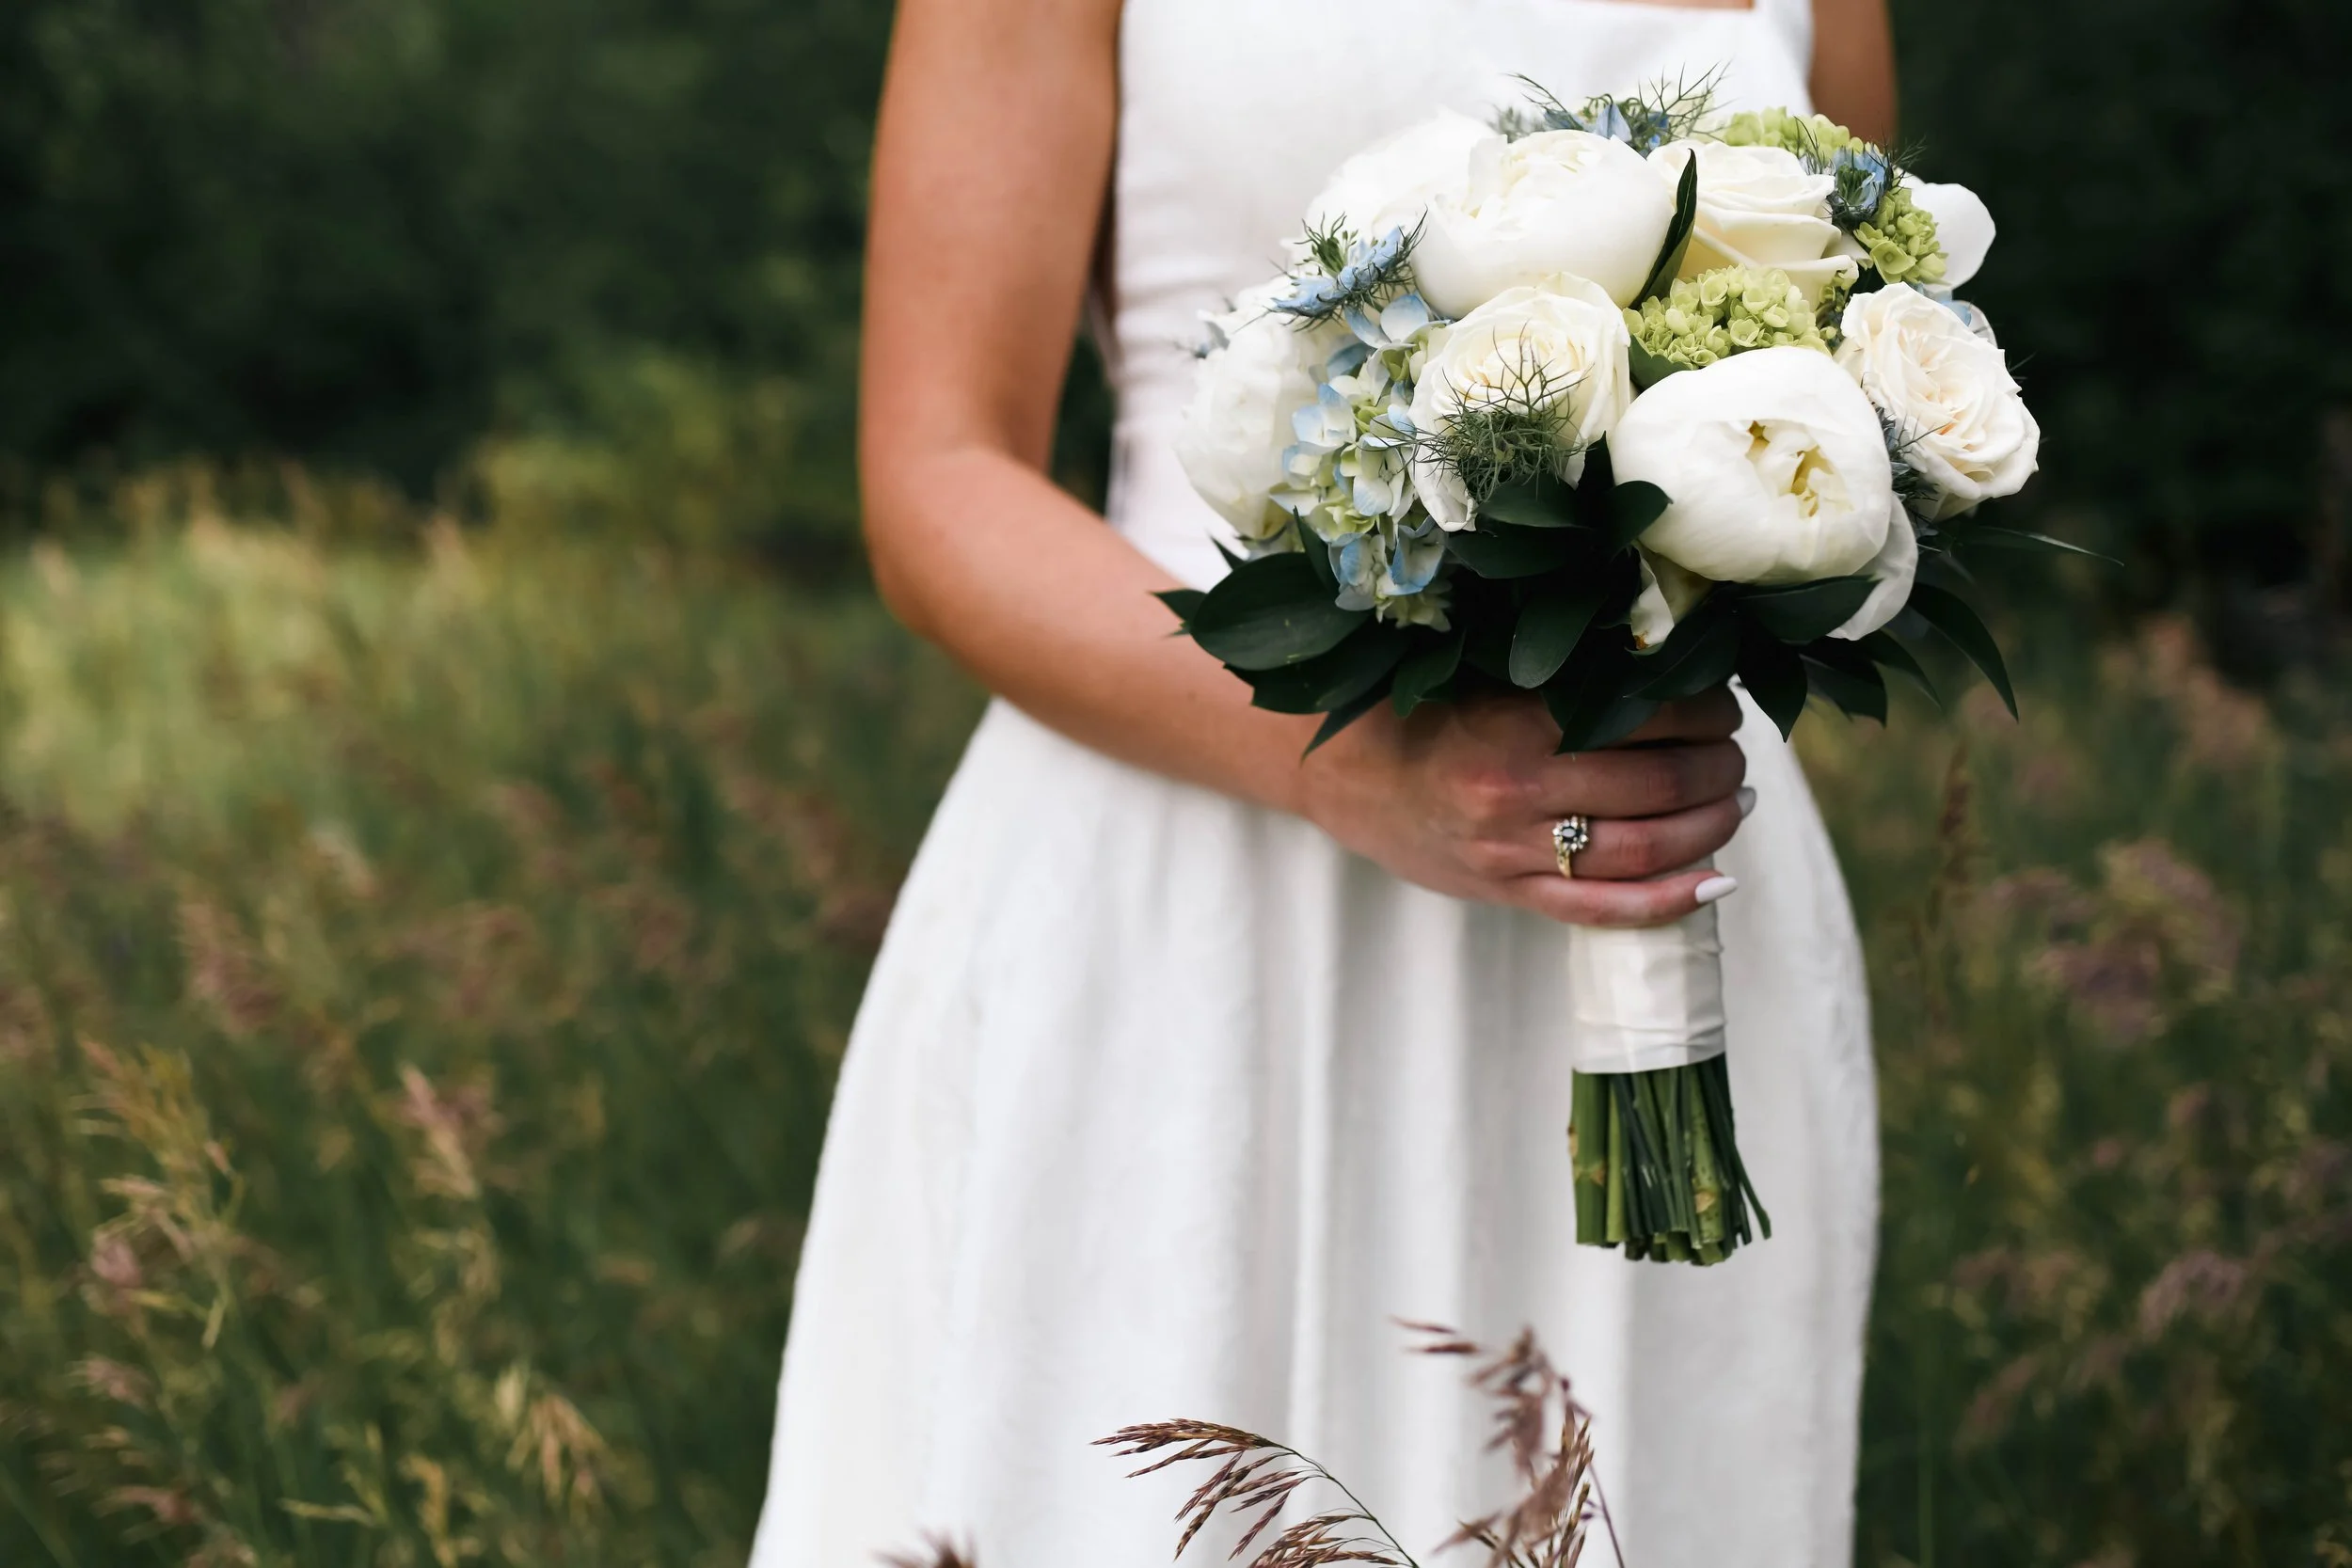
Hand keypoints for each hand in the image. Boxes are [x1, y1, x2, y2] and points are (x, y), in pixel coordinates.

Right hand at [1294, 688, 1750, 927]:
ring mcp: (1514, 850)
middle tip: (1735, 752)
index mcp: (1517, 722)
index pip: (1647, 715)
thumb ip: (1564, 679)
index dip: (1704, 708)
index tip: (1719, 701)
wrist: (1336, 773)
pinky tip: (1715, 880)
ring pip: (1645, 848)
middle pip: (1659, 782)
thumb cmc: (1414, 712)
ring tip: (1735, 803)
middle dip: (1719, 765)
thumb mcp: (1485, 677)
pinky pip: (1603, 909)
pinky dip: (1669, 900)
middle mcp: (1520, 790)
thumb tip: (1666, 666)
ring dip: (1710, 824)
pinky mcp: (1508, 892)